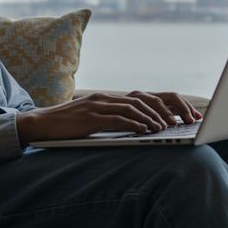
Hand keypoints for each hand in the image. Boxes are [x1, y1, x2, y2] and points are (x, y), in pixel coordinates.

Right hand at [15, 91, 203, 145]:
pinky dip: (134, 124)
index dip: (167, 105)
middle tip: (183, 120)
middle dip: (167, 109)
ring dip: (152, 117)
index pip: (145, 97)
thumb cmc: (69, 126)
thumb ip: (115, 120)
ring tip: (166, 127)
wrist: (42, 124)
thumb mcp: (96, 120)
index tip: (185, 115)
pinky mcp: (91, 117)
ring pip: (134, 107)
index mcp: (111, 98)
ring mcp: (98, 105)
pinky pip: (118, 118)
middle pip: (145, 99)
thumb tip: (141, 128)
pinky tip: (145, 130)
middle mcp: (107, 98)